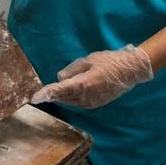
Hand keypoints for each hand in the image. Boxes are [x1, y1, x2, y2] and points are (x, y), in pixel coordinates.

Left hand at [30, 45, 152, 108]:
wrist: (130, 70)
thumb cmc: (109, 61)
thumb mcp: (88, 60)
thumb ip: (72, 70)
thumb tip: (60, 78)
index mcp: (84, 84)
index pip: (60, 90)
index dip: (46, 93)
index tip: (35, 97)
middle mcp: (87, 96)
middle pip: (64, 98)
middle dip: (52, 95)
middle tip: (40, 94)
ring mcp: (93, 102)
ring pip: (71, 102)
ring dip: (61, 98)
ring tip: (51, 93)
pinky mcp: (97, 104)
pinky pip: (79, 103)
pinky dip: (71, 99)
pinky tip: (67, 94)